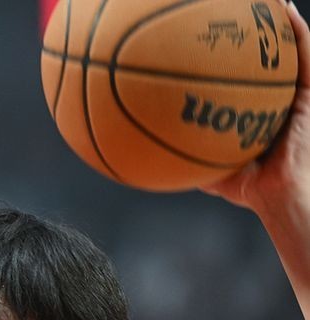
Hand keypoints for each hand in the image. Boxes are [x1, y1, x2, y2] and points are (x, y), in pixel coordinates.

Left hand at [202, 0, 309, 319]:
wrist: (281, 195)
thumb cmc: (246, 187)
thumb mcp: (202, 166)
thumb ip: (176, 153)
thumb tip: (134, 149)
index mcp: (243, 104)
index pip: (228, 69)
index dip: (215, 47)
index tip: (192, 29)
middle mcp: (266, 93)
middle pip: (255, 51)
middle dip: (242, 25)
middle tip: (221, 4)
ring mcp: (289, 90)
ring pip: (282, 45)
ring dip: (272, 18)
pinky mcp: (309, 92)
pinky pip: (305, 54)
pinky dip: (295, 32)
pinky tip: (283, 10)